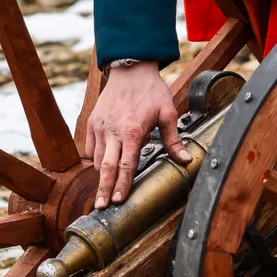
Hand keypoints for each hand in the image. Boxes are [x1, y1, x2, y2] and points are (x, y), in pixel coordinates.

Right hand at [83, 62, 188, 208]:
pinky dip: (95, 158)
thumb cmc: (151, 90)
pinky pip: (90, 147)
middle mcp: (112, 131)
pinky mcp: (92, 122)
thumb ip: (173, 139)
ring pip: (96, 158)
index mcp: (131, 131)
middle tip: (101, 207)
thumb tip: (185, 160)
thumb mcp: (167, 112)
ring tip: (104, 191)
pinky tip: (102, 166)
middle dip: (103, 189)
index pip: (125, 165)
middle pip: (105, 167)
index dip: (122, 185)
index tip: (118, 201)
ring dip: (100, 175)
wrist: (130, 68)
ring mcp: (99, 127)